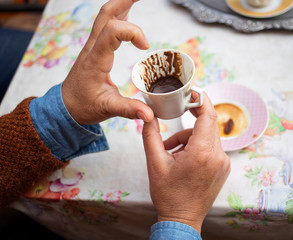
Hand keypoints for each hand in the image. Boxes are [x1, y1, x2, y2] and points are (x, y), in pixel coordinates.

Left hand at [62, 0, 153, 124]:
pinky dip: (119, 15)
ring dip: (122, 4)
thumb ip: (129, 110)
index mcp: (96, 60)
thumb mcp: (107, 109)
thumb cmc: (84, 106)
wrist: (66, 106)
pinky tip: (128, 13)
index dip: (133, 32)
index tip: (145, 46)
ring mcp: (93, 46)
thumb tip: (150, 116)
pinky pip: (106, 25)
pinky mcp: (95, 48)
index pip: (113, 31)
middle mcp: (93, 48)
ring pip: (105, 15)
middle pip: (106, 13)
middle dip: (125, 1)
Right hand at [142, 93, 230, 232]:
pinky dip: (198, 146)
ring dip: (190, 138)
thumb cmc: (168, 194)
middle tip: (173, 132)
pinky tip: (184, 159)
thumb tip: (147, 114)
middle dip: (188, 124)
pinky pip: (211, 147)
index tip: (192, 92)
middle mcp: (217, 156)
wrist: (182, 219)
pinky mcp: (223, 168)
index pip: (207, 115)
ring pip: (208, 136)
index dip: (201, 99)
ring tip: (173, 153)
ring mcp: (223, 163)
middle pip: (206, 124)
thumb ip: (150, 134)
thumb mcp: (154, 162)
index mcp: (201, 153)